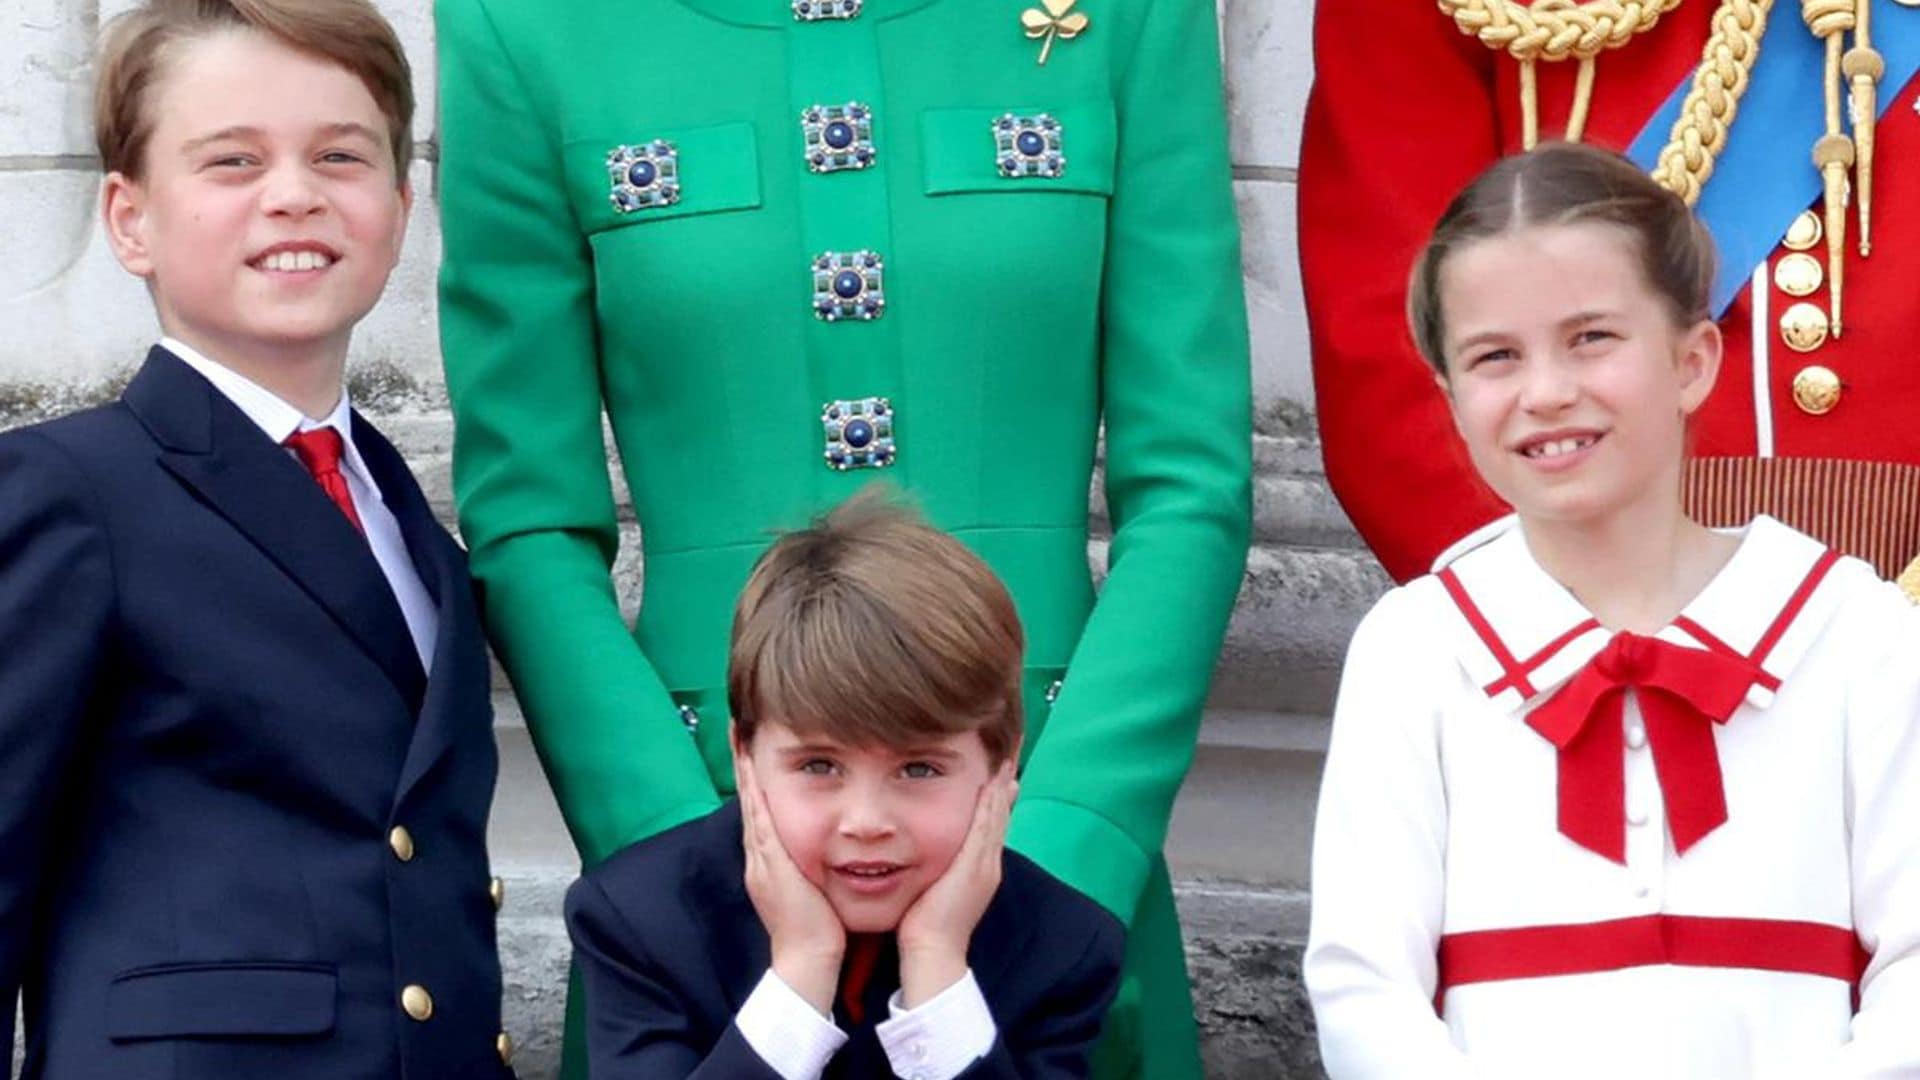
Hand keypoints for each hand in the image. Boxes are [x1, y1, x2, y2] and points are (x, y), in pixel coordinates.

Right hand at [738, 755, 844, 1014]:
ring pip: (750, 800)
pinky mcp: (768, 859)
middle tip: (739, 728)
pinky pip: (756, 814)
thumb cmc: (820, 929)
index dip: (755, 778)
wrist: (808, 959)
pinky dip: (752, 787)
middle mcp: (760, 854)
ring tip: (740, 734)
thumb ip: (816, 865)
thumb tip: (833, 846)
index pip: (761, 809)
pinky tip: (751, 761)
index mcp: (770, 861)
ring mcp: (761, 856)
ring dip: (745, 767)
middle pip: (749, 798)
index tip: (754, 748)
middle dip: (744, 763)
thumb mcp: (815, 887)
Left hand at [896, 760, 1017, 1007]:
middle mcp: (988, 865)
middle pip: (1000, 818)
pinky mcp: (977, 866)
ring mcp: (985, 865)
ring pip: (997, 818)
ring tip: (1004, 763)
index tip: (996, 777)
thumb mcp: (932, 888)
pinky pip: (988, 827)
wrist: (932, 950)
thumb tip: (918, 855)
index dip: (994, 802)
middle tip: (1007, 760)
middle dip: (1002, 788)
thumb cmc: (923, 924)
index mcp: (979, 870)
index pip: (989, 827)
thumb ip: (932, 869)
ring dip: (1000, 789)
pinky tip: (992, 782)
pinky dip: (992, 803)